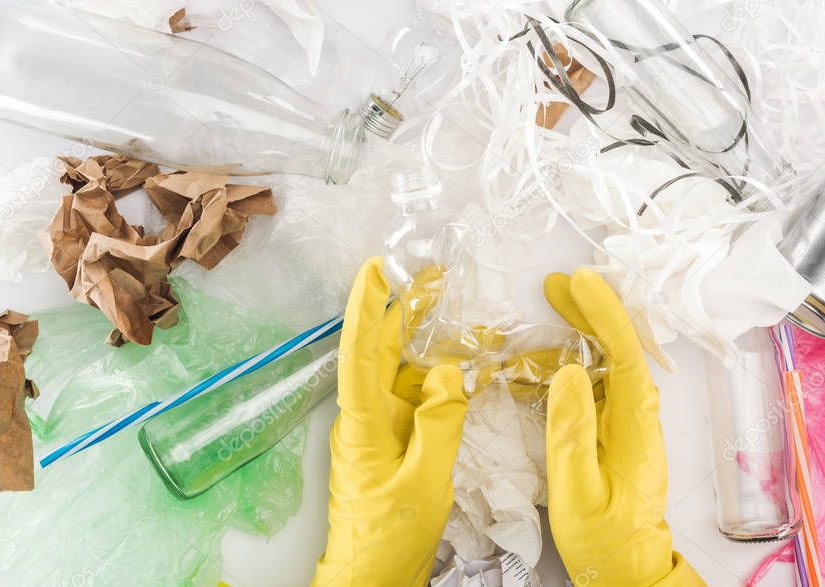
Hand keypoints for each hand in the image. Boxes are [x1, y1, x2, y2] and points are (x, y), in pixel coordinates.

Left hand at [312, 258, 467, 586]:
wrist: (374, 575)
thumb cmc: (392, 534)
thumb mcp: (426, 480)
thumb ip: (440, 423)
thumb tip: (450, 373)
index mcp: (363, 422)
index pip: (359, 352)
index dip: (366, 307)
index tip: (375, 269)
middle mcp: (366, 416)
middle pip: (381, 352)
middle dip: (404, 310)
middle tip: (433, 275)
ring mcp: (380, 427)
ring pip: (403, 373)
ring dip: (429, 345)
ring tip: (461, 315)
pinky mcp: (395, 439)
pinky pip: (417, 399)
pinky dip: (440, 380)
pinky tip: (465, 366)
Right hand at [543, 269, 705, 585]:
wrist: (627, 570)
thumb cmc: (603, 538)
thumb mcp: (577, 490)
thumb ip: (571, 430)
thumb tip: (567, 373)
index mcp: (636, 426)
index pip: (626, 355)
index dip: (605, 314)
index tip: (581, 282)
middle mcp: (637, 416)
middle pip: (618, 350)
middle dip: (589, 313)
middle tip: (554, 285)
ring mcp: (626, 422)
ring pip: (605, 364)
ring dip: (576, 336)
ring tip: (543, 313)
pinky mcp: (613, 431)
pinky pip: (593, 387)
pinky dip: (568, 367)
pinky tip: (541, 362)